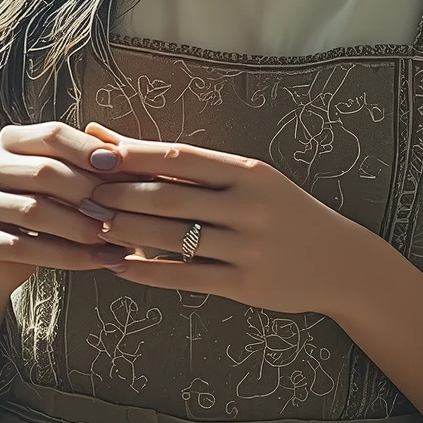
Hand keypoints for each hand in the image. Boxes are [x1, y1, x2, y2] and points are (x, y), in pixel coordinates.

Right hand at [0, 121, 129, 294]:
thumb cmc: (39, 211)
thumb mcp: (59, 183)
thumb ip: (85, 167)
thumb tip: (128, 158)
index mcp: (10, 142)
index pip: (51, 134)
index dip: (87, 149)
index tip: (119, 165)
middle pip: (45, 172)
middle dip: (89, 192)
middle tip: (122, 211)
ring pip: (35, 211)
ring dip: (81, 227)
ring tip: (114, 239)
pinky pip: (25, 248)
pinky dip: (68, 256)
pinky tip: (98, 260)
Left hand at [80, 122, 362, 315]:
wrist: (341, 261)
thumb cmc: (282, 211)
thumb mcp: (247, 179)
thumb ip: (185, 163)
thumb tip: (114, 138)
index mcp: (248, 172)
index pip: (180, 156)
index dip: (133, 156)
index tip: (94, 156)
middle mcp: (249, 206)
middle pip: (170, 197)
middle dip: (120, 196)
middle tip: (81, 195)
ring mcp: (248, 247)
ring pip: (173, 238)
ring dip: (126, 232)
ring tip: (92, 227)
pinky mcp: (245, 285)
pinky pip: (186, 278)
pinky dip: (148, 271)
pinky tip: (118, 265)